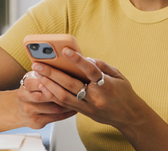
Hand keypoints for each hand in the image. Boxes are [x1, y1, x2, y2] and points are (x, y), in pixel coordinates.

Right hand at [15, 71, 76, 128]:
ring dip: (69, 104)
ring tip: (80, 99)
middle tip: (78, 89)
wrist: (18, 109)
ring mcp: (30, 111)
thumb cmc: (32, 89)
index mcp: (26, 83)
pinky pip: (56, 117)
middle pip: (47, 96)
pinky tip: (75, 108)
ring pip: (54, 108)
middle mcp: (25, 98)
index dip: (55, 81)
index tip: (70, 78)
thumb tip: (64, 63)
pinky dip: (67, 113)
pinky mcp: (36, 122)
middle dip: (63, 93)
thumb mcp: (34, 77)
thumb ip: (45, 72)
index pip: (41, 81)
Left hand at [32, 48, 149, 129]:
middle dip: (52, 73)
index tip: (65, 50)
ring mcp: (88, 107)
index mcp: (107, 86)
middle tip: (39, 64)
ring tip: (38, 74)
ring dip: (48, 84)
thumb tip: (86, 58)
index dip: (77, 60)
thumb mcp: (119, 76)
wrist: (129, 116)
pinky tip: (44, 86)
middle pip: (70, 84)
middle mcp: (96, 97)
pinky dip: (53, 94)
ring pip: (63, 96)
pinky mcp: (83, 112)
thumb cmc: (124, 94)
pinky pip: (64, 104)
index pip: (90, 70)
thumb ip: (102, 65)